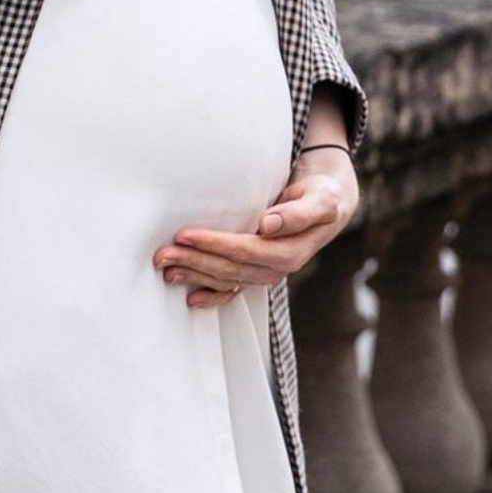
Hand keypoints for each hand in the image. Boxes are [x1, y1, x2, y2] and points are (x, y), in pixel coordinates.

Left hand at [152, 148, 360, 309]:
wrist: (329, 204)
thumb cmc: (321, 196)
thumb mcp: (320, 199)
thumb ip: (298, 213)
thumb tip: (268, 225)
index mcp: (291, 252)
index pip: (245, 251)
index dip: (214, 244)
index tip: (186, 234)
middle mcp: (277, 267)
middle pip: (230, 268)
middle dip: (194, 261)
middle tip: (163, 253)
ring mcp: (266, 272)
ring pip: (225, 278)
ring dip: (194, 274)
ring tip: (166, 267)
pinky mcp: (257, 271)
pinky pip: (232, 289)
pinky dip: (211, 294)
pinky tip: (191, 296)